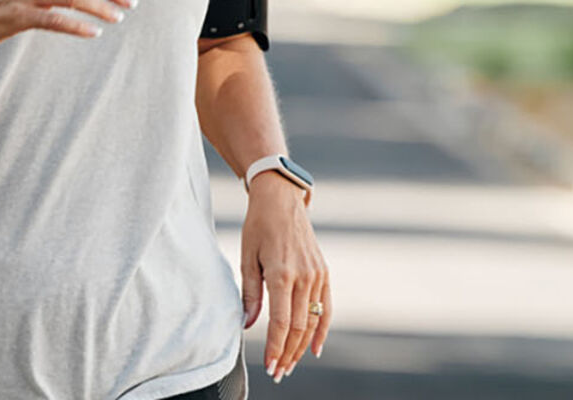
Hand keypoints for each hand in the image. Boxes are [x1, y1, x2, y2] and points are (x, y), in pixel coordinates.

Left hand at [240, 175, 329, 381]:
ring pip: (312, 322)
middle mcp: (303, 277)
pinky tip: (314, 348)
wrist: (282, 200)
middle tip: (278, 372)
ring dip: (301, 347)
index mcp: (281, 273)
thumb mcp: (246, 257)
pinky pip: (326, 309)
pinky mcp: (324, 274)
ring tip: (290, 364)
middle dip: (288, 354)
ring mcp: (317, 276)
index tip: (270, 366)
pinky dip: (321, 331)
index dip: (276, 348)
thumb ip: (249, 293)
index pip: (280, 322)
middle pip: (298, 327)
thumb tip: (246, 324)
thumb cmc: (258, 226)